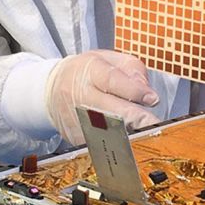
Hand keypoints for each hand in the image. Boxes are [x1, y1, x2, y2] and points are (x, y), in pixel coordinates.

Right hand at [44, 50, 160, 143]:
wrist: (50, 89)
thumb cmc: (87, 73)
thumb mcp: (109, 59)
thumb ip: (133, 69)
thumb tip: (147, 92)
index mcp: (90, 71)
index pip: (112, 80)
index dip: (133, 91)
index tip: (153, 99)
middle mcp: (80, 94)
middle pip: (108, 109)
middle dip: (134, 119)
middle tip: (154, 124)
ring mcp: (75, 117)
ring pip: (103, 131)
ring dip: (126, 136)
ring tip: (144, 137)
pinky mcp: (74, 136)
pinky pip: (97, 143)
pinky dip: (114, 145)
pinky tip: (128, 145)